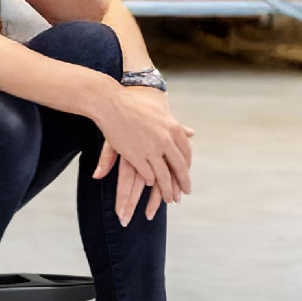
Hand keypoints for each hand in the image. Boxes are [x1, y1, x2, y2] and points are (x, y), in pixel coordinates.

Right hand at [93, 75, 194, 215]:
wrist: (109, 101)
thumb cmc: (133, 102)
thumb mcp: (158, 110)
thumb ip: (175, 125)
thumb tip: (192, 133)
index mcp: (173, 128)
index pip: (186, 154)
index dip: (187, 167)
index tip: (186, 176)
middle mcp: (166, 140)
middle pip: (179, 168)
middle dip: (183, 183)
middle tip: (185, 192)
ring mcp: (151, 149)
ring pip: (164, 177)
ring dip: (167, 190)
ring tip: (170, 199)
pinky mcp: (136, 156)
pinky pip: (148, 175)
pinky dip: (150, 181)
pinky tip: (149, 184)